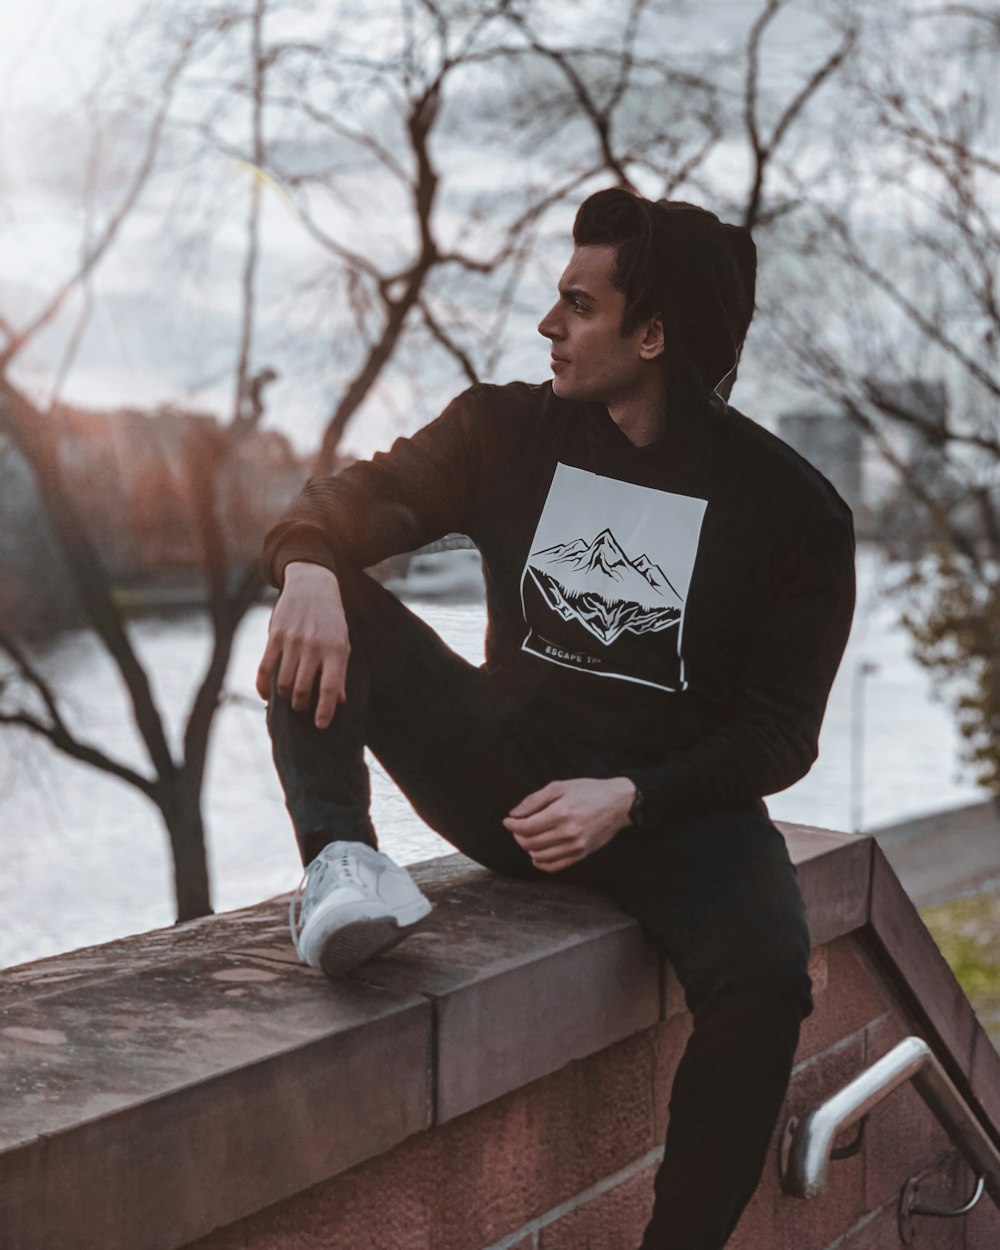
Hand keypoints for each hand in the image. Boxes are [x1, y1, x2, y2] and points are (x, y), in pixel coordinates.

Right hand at [255, 562, 348, 728]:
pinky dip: (264, 686)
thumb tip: (339, 702)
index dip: (325, 711)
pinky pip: (265, 668)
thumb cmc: (332, 620)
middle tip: (302, 710)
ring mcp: (292, 641)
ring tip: (290, 701)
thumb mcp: (343, 643)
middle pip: (302, 689)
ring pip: (283, 683)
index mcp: (335, 650)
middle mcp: (314, 647)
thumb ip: (340, 673)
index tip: (321, 725)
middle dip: (301, 707)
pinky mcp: (275, 636)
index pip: (330, 688)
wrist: (313, 586)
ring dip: (284, 698)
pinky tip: (267, 695)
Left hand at [503, 777, 636, 872]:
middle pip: (530, 843)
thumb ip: (534, 800)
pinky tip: (538, 851)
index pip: (526, 827)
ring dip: (528, 848)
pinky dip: (540, 861)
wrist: (619, 803)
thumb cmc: (589, 791)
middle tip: (517, 826)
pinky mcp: (581, 855)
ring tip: (529, 836)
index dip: (512, 825)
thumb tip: (514, 814)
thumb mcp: (560, 786)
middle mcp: (568, 833)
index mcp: (562, 813)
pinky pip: (553, 866)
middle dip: (518, 835)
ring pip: (539, 856)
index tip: (508, 820)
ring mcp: (576, 847)